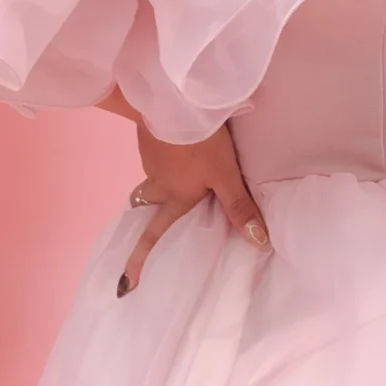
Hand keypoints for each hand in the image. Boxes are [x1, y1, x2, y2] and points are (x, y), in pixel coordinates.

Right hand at [117, 121, 267, 295]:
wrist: (171, 101)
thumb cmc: (199, 144)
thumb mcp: (225, 175)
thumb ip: (240, 206)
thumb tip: (260, 244)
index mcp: (174, 197)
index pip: (153, 235)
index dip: (139, 260)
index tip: (125, 284)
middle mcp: (157, 183)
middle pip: (145, 203)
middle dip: (145, 211)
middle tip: (152, 212)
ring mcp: (150, 159)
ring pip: (152, 177)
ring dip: (161, 179)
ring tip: (180, 169)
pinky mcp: (149, 138)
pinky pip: (156, 154)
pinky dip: (165, 156)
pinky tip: (180, 143)